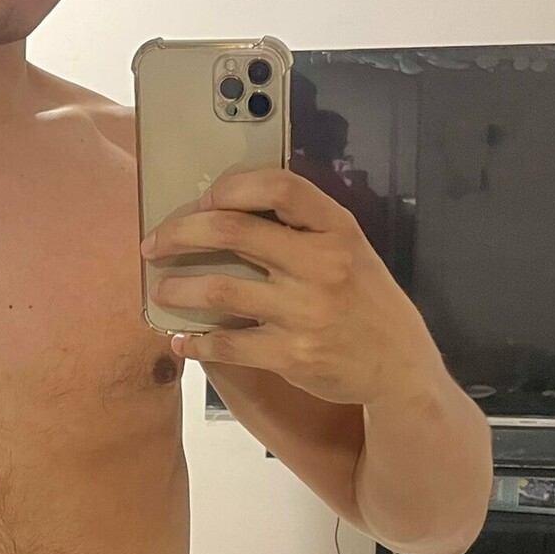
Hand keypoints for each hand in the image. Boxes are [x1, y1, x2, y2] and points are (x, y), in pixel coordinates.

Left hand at [140, 166, 439, 405]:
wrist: (399, 366)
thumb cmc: (365, 300)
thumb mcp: (351, 249)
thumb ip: (305, 228)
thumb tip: (229, 211)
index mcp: (337, 229)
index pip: (280, 187)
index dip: (233, 186)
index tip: (204, 198)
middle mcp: (322, 264)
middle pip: (233, 231)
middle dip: (181, 233)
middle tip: (155, 243)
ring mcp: (306, 311)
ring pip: (220, 289)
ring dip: (179, 288)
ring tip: (161, 289)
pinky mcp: (292, 354)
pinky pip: (229, 344)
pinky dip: (198, 343)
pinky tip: (183, 340)